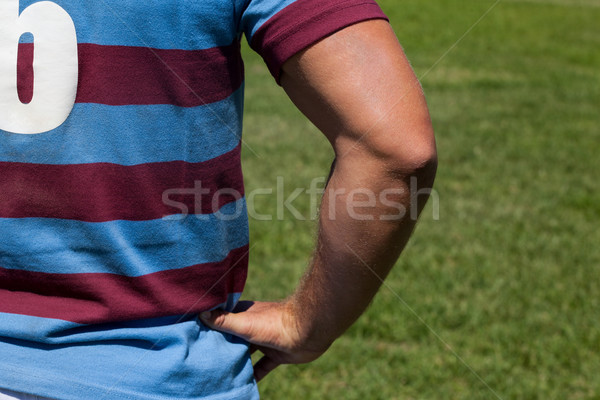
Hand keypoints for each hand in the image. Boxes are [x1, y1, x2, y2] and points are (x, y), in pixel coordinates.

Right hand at [200, 300, 329, 380]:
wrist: (307, 331)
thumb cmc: (274, 323)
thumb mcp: (245, 322)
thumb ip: (224, 320)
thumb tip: (201, 314)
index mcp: (245, 314)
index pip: (223, 318)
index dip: (210, 326)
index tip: (195, 336)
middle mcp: (253, 326)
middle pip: (233, 338)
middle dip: (221, 347)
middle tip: (204, 359)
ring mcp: (265, 341)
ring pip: (246, 353)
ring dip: (236, 362)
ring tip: (220, 373)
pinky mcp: (276, 355)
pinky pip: (262, 367)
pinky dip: (253, 375)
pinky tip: (243, 384)